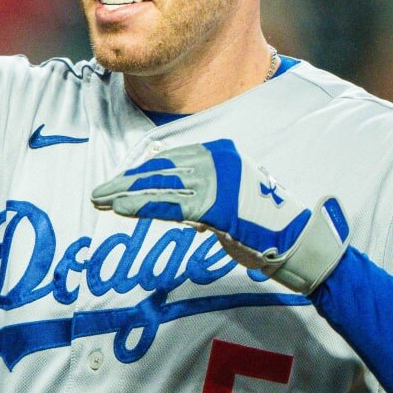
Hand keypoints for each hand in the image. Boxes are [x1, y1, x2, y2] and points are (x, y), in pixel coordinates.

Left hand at [90, 139, 348, 295]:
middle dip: (126, 183)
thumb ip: (197, 189)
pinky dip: (144, 206)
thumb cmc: (259, 221)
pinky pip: (170, 205)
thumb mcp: (226, 194)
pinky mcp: (215, 205)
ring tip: (102, 200)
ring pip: (160, 186)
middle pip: (160, 171)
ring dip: (128, 194)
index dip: (139, 174)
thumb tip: (161, 193)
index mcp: (217, 154)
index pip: (167, 161)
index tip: (117, 185)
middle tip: (99, 193)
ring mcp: (216, 181)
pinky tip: (123, 208)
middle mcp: (215, 161)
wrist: (293, 239)